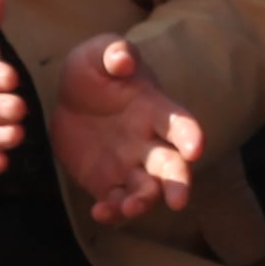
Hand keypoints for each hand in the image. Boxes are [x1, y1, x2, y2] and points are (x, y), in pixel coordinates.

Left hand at [47, 32, 207, 221]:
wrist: (69, 98)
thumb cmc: (94, 70)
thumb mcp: (98, 53)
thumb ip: (113, 52)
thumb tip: (122, 60)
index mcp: (155, 110)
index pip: (180, 124)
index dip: (190, 136)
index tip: (195, 148)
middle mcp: (150, 142)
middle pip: (173, 166)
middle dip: (179, 183)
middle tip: (179, 200)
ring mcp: (130, 165)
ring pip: (147, 189)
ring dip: (143, 201)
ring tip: (130, 207)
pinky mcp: (107, 182)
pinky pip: (115, 201)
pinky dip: (112, 211)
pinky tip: (99, 212)